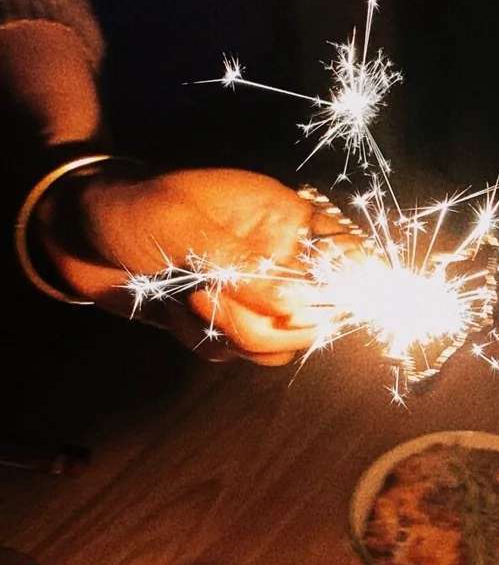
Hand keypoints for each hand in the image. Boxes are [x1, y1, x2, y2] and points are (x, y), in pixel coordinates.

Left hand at [33, 166, 349, 364]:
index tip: (355, 300)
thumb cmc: (129, 210)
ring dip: (234, 332)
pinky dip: (206, 342)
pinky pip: (240, 354)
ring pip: (280, 341)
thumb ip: (243, 268)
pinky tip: (174, 312)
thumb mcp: (186, 227)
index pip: (345, 249)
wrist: (72, 235)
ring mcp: (253, 294)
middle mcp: (276, 258)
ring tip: (189, 301)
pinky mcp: (226, 324)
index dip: (360, 279)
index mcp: (280, 217)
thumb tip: (295, 305)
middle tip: (215, 297)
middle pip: (319, 311)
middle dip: (272, 318)